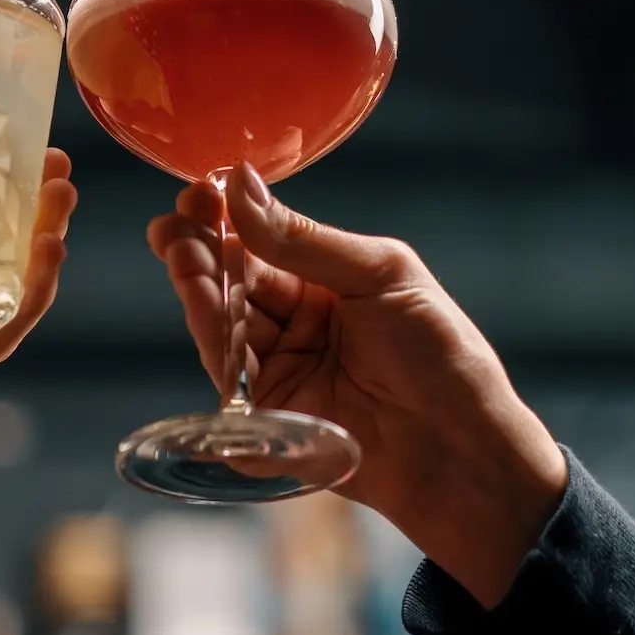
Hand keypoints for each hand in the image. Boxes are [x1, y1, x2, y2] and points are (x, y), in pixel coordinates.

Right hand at [149, 165, 562, 605]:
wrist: (461, 448)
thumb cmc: (441, 355)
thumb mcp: (379, 276)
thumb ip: (303, 240)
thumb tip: (240, 187)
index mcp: (329, 283)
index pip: (263, 243)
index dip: (228, 217)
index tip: (200, 192)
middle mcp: (298, 324)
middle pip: (233, 281)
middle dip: (200, 250)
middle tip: (174, 225)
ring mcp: (280, 371)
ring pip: (222, 324)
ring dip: (199, 287)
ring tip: (181, 253)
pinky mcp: (267, 418)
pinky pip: (228, 376)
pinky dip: (211, 336)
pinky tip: (200, 300)